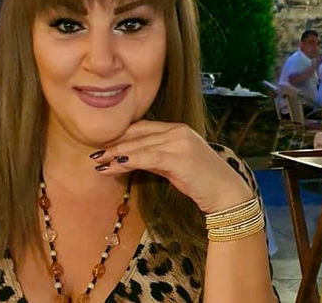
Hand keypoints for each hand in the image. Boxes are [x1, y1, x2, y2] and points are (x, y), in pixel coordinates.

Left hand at [91, 120, 252, 213]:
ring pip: (138, 145)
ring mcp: (179, 142)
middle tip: (94, 154)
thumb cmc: (201, 181)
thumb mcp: (174, 164)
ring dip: (115, 154)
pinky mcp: (179, 158)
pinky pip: (146, 157)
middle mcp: (178, 131)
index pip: (142, 126)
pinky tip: (114, 165)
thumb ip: (154, 156)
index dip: (120, 134)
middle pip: (137, 134)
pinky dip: (127, 160)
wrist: (227, 194)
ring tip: (98, 163)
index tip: (103, 144)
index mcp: (177, 128)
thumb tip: (128, 157)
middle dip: (113, 144)